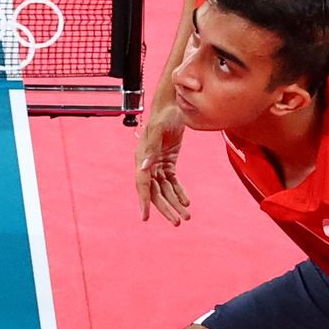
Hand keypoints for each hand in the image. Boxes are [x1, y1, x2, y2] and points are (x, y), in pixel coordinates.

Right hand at [135, 106, 190, 224]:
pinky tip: (187, 202)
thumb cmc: (164, 116)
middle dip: (166, 208)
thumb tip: (144, 168)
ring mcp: (158, 163)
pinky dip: (179, 192)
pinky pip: (173, 182)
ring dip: (175, 203)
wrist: (173, 106)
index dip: (144, 201)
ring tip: (186, 217)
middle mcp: (147, 163)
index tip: (145, 217)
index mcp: (141, 158)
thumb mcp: (158, 131)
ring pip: (165, 189)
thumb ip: (151, 150)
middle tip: (177, 222)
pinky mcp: (167, 161)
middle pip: (156, 192)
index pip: (143, 184)